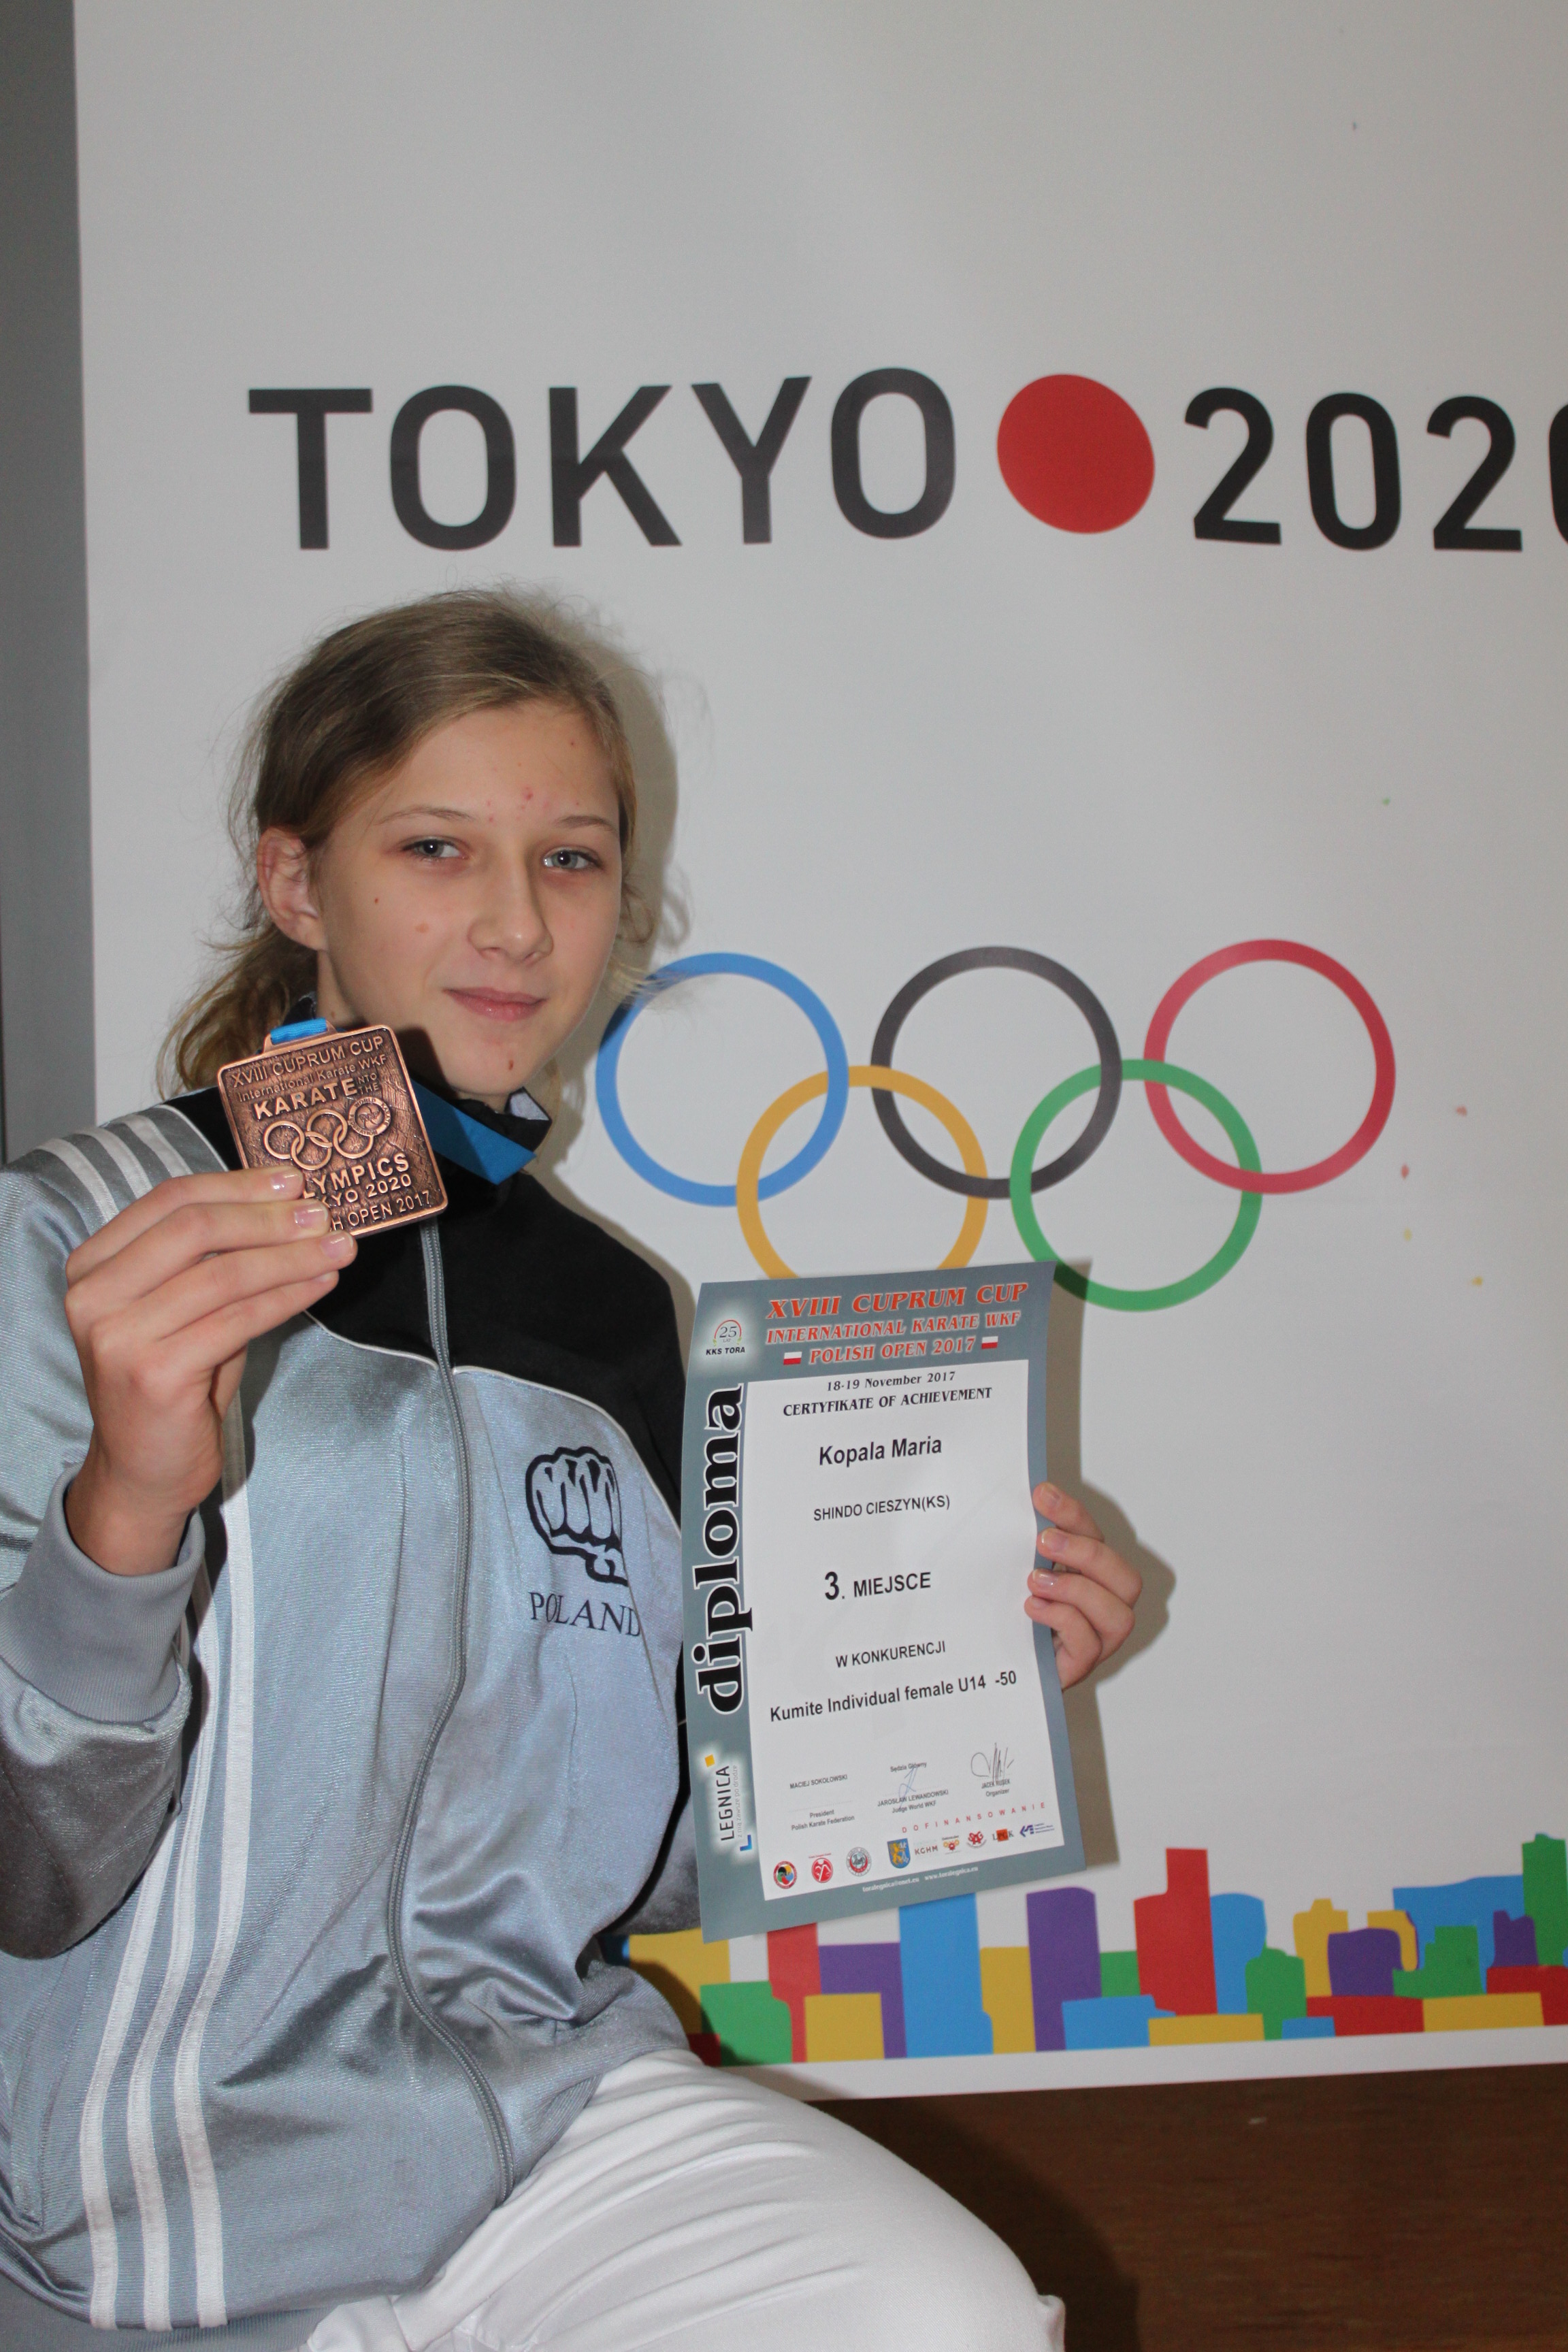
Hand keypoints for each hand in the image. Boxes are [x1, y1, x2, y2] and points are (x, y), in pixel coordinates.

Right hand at [62, 1168, 355, 1576]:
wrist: (143, 1470)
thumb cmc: (172, 1380)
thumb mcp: (182, 1307)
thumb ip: (213, 1258)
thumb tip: (288, 1206)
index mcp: (93, 1265)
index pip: (169, 1200)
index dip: (237, 1185)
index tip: (293, 1180)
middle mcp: (93, 1295)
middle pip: (194, 1228)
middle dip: (268, 1217)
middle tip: (324, 1214)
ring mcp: (118, 1336)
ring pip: (222, 1273)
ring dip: (290, 1256)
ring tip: (339, 1247)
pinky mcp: (153, 1373)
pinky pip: (237, 1319)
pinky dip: (287, 1296)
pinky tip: (321, 1283)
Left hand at [1025, 1483, 1141, 1688]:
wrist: (996, 1670)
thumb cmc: (1014, 1619)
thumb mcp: (1018, 1575)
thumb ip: (1026, 1546)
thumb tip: (1022, 1504)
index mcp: (1091, 1578)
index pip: (1097, 1539)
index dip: (1073, 1514)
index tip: (1042, 1495)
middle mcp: (1102, 1609)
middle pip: (1126, 1578)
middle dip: (1087, 1553)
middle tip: (1044, 1541)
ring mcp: (1097, 1641)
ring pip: (1118, 1614)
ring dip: (1077, 1590)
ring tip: (1036, 1581)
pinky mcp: (1079, 1666)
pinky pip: (1089, 1644)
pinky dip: (1064, 1620)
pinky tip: (1034, 1608)